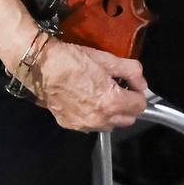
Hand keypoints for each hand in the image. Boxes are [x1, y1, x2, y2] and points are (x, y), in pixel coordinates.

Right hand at [33, 40, 147, 132]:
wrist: (42, 67)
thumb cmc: (74, 60)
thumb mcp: (107, 59)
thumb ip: (131, 71)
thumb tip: (141, 83)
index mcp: (112, 102)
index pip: (140, 105)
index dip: (137, 92)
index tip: (130, 84)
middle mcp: (100, 119)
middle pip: (128, 119)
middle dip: (127, 105)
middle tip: (118, 89)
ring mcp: (85, 125)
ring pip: (110, 125)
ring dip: (112, 113)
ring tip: (102, 95)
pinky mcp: (71, 125)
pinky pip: (92, 126)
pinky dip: (95, 116)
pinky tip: (87, 101)